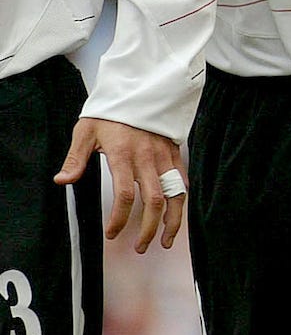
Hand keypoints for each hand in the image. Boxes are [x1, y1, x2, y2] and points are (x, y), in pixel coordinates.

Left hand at [56, 118, 184, 252]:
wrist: (141, 88)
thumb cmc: (112, 111)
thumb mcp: (86, 130)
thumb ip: (76, 158)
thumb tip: (62, 180)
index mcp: (124, 155)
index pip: (126, 194)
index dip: (120, 218)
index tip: (113, 233)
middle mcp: (148, 158)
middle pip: (154, 201)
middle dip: (149, 228)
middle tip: (141, 246)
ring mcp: (165, 157)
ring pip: (175, 194)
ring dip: (172, 220)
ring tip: (165, 240)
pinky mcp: (175, 153)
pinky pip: (182, 182)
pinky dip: (180, 201)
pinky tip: (174, 214)